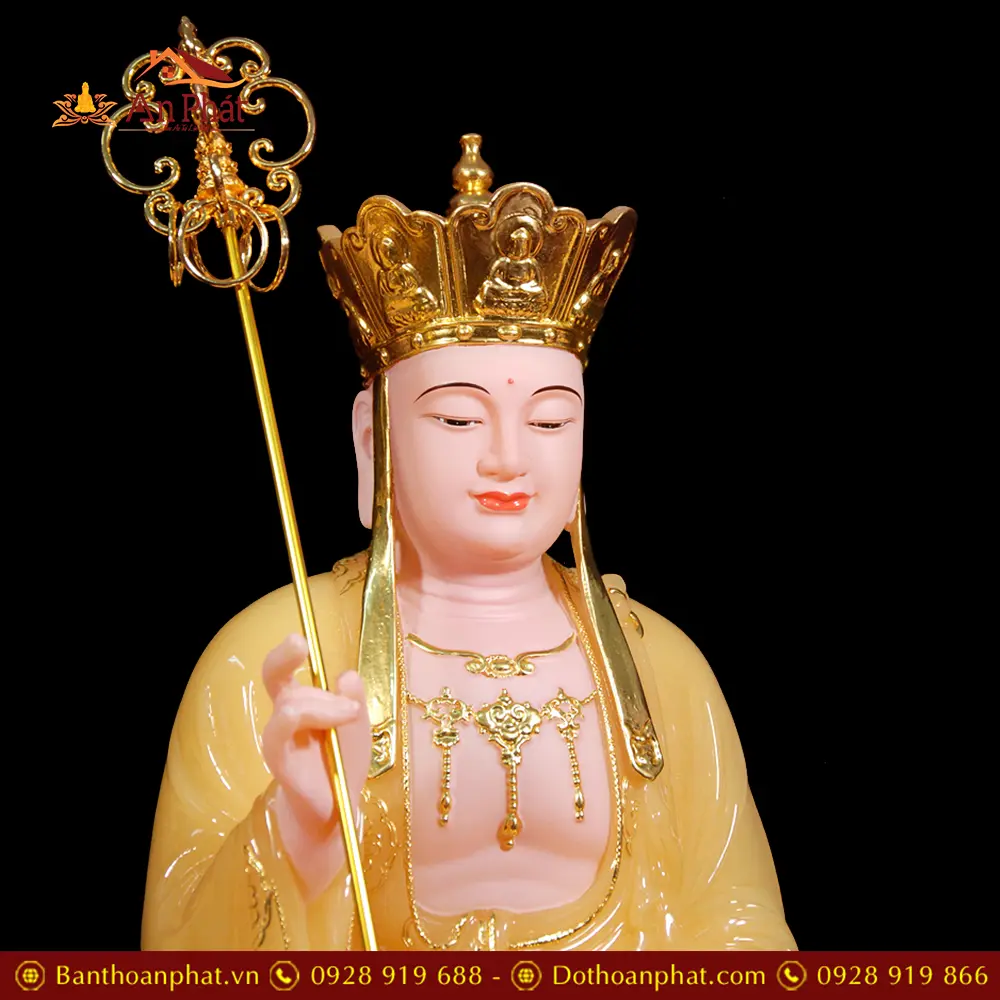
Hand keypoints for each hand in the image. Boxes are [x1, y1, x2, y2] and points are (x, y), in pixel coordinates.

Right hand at [260, 634, 369, 899]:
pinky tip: (341, 718)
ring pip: (291, 702)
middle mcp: (284, 719)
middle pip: (278, 677)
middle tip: (307, 651)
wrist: (336, 817)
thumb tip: (347, 673)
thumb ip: (354, 704)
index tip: (300, 638)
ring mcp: (280, 740)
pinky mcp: (279, 762)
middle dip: (289, 660)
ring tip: (349, 713)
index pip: (282, 672)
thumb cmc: (342, 770)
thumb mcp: (358, 733)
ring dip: (323, 702)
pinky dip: (313, 716)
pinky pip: (281, 730)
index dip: (285, 653)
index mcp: (300, 706)